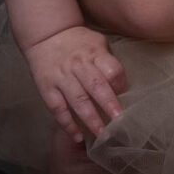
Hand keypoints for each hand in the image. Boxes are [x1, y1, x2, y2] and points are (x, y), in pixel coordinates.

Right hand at [25, 26, 126, 142]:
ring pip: (78, 100)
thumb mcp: (98, 43)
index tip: (127, 99)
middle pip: (96, 86)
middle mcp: (78, 66)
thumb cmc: (78, 42)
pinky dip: (67, 124)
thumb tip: (123, 88)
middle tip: (119, 123)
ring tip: (102, 135)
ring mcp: (62, 78)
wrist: (46, 36)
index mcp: (94, 53)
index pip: (111, 69)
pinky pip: (58, 109)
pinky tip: (77, 137)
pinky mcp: (47, 89)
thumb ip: (108, 62)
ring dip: (90, 119)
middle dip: (109, 105)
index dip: (120, 85)